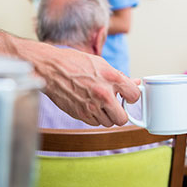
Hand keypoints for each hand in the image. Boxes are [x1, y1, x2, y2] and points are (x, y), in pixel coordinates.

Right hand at [17, 40, 140, 126]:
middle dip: (120, 113)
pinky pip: (95, 123)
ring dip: (106, 116)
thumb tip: (135, 83)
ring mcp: (91, 106)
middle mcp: (103, 94)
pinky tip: (89, 105)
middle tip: (115, 106)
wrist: (51, 69)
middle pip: (122, 119)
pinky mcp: (80, 114)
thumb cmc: (74, 63)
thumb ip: (119, 77)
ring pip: (108, 123)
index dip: (132, 97)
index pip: (135, 96)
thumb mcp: (101, 64)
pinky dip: (94, 117)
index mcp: (111, 78)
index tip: (127, 96)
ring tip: (99, 103)